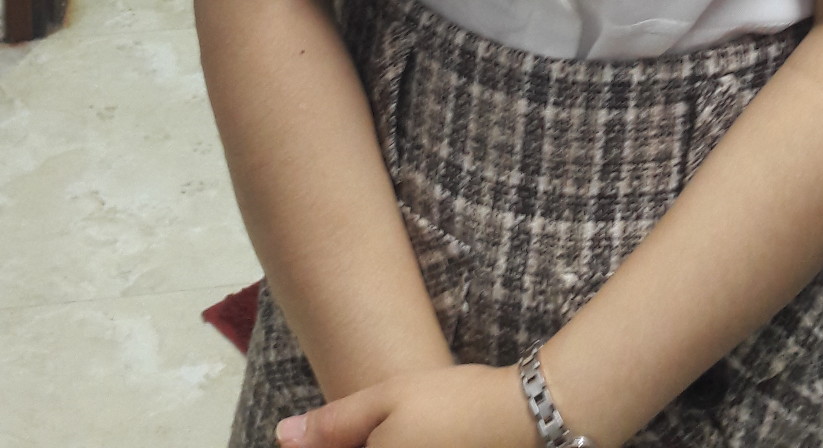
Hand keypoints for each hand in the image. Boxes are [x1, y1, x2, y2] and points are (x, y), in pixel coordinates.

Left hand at [275, 363, 538, 447]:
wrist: (523, 417)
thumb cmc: (451, 403)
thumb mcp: (387, 399)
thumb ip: (333, 424)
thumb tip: (281, 436)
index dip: (323, 446)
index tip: (328, 431)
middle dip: (353, 441)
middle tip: (369, 420)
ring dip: (378, 441)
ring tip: (396, 423)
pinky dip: (397, 444)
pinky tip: (412, 433)